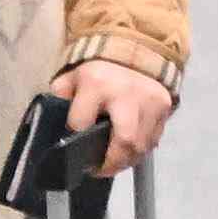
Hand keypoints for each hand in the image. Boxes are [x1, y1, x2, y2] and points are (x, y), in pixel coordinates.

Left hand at [56, 57, 179, 172]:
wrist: (134, 49)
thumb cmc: (98, 70)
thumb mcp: (72, 78)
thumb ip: (60, 98)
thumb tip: (53, 123)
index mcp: (96, 84)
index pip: (81, 124)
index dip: (75, 140)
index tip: (73, 148)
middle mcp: (126, 94)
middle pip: (124, 141)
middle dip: (111, 163)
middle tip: (100, 169)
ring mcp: (149, 101)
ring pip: (141, 146)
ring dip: (126, 161)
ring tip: (113, 162)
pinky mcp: (164, 107)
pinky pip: (153, 139)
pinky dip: (141, 150)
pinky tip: (129, 150)